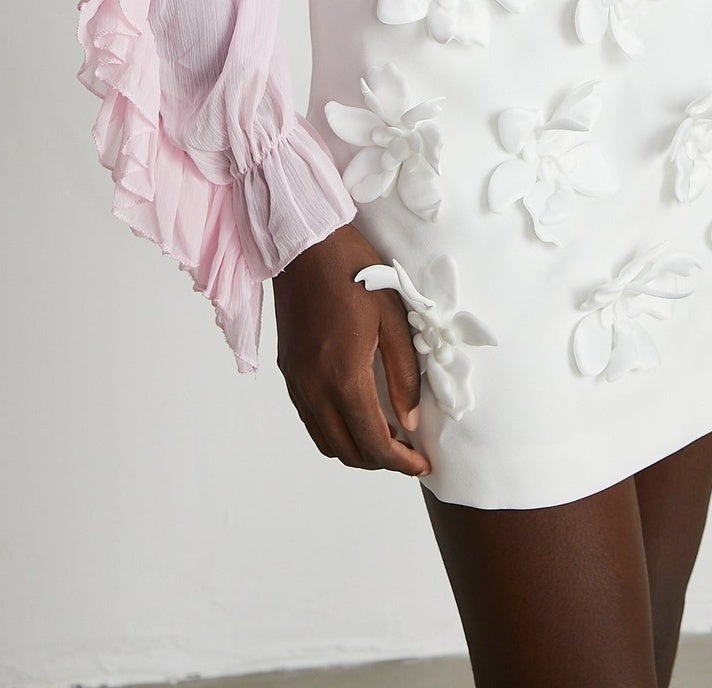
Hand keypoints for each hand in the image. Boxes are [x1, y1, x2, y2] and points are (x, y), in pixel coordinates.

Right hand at [271, 221, 429, 478]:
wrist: (305, 245)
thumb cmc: (355, 272)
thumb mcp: (393, 318)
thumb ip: (404, 374)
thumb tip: (409, 420)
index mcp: (344, 375)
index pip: (374, 442)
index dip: (401, 462)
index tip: (422, 464)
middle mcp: (315, 388)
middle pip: (347, 451)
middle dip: (380, 461)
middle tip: (408, 451)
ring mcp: (297, 382)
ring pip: (326, 441)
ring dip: (356, 449)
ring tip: (385, 436)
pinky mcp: (289, 371)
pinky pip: (311, 420)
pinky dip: (334, 431)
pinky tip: (356, 414)